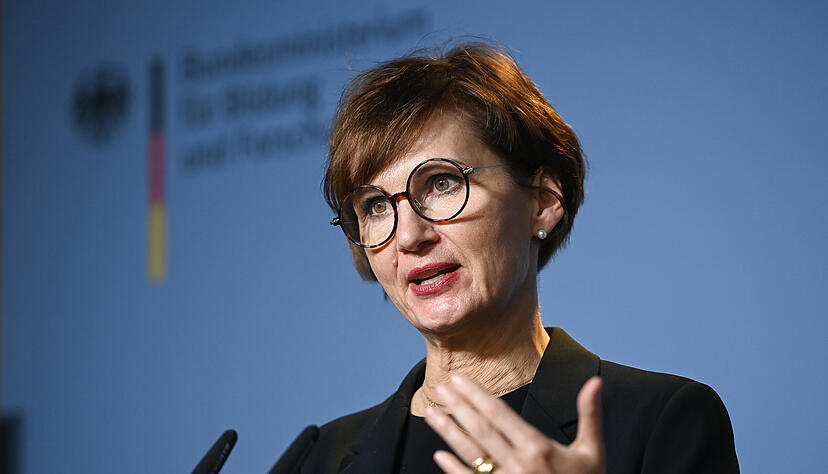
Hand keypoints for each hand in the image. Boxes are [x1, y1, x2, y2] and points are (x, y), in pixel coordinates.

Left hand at [424, 375, 604, 473]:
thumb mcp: (592, 452)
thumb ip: (589, 415)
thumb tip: (595, 382)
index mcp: (539, 449)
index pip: (499, 414)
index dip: (476, 395)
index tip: (458, 379)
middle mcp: (519, 465)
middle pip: (480, 430)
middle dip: (457, 407)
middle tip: (439, 387)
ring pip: (471, 454)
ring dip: (448, 432)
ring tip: (431, 414)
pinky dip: (454, 469)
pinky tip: (439, 454)